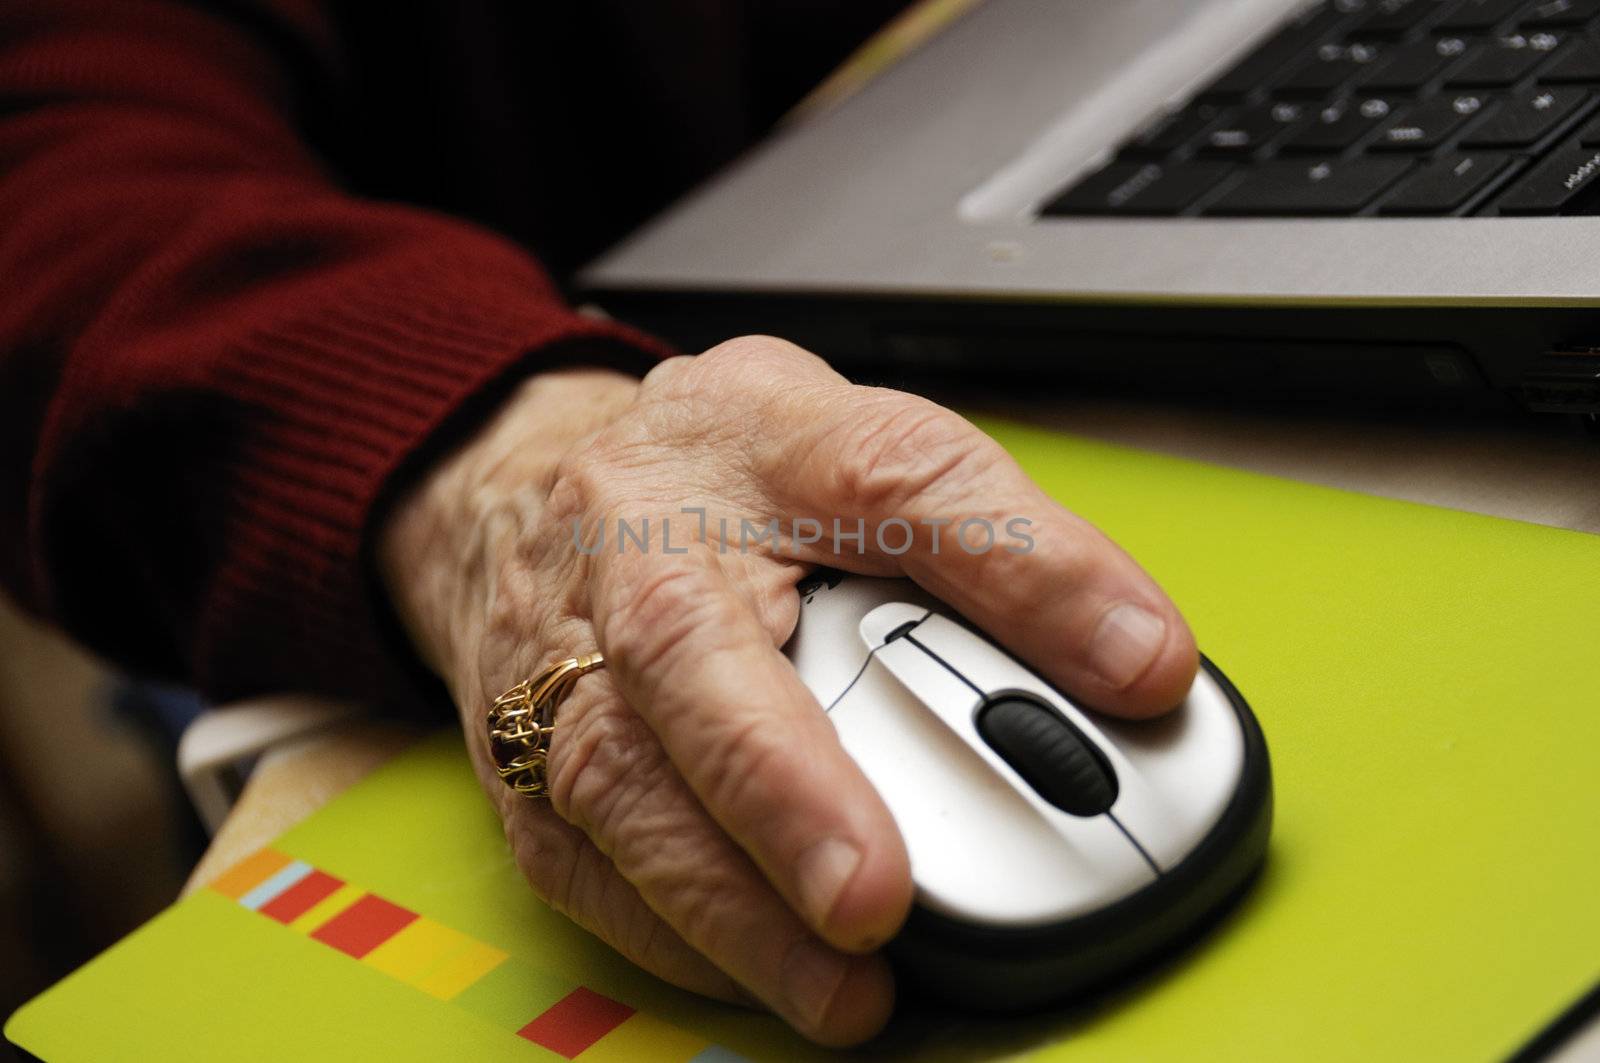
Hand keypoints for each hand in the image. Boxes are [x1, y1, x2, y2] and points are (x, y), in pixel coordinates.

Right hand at [379, 337, 1197, 1044]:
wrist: (538, 493)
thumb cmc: (728, 484)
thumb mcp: (870, 458)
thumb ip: (1009, 546)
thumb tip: (1142, 664)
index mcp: (752, 439)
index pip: (897, 476)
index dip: (1018, 564)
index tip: (1138, 667)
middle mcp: (635, 543)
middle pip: (689, 644)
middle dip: (781, 780)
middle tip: (876, 896)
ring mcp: (557, 655)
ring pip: (611, 777)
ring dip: (726, 899)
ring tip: (845, 986)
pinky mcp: (524, 760)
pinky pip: (579, 856)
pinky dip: (671, 932)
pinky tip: (760, 972)